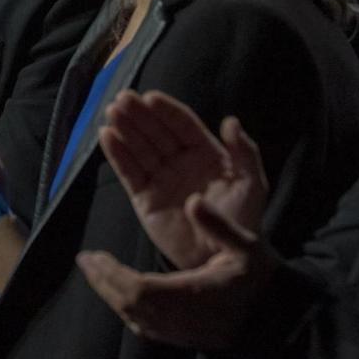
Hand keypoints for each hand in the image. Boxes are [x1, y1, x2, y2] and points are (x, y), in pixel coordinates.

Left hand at [75, 198, 276, 350]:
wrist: (278, 323)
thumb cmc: (262, 283)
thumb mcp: (248, 248)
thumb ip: (220, 225)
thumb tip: (194, 200)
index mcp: (190, 295)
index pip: (137, 288)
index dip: (110, 274)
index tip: (92, 255)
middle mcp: (178, 318)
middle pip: (127, 303)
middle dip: (103, 281)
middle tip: (88, 260)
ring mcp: (179, 333)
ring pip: (133, 317)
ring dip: (112, 294)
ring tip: (98, 272)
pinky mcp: (181, 339)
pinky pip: (144, 326)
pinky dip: (127, 308)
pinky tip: (123, 294)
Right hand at [98, 92, 268, 269]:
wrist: (223, 261)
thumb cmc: (242, 221)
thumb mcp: (251, 185)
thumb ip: (245, 152)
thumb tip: (230, 121)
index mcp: (206, 153)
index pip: (183, 125)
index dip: (167, 111)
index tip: (150, 98)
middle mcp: (181, 162)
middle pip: (157, 132)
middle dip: (140, 115)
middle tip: (123, 99)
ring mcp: (161, 179)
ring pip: (140, 148)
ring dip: (125, 129)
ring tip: (112, 113)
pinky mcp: (145, 199)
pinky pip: (130, 173)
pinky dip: (118, 155)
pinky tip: (108, 136)